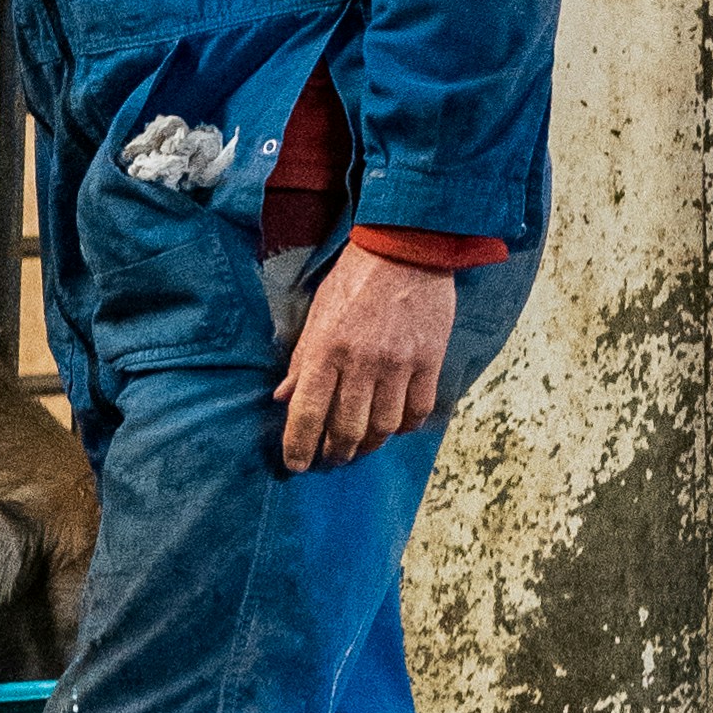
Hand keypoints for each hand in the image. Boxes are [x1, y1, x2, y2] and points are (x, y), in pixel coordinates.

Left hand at [278, 235, 455, 473]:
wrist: (405, 247)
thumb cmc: (354, 280)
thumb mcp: (317, 314)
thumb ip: (302, 359)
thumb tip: (282, 397)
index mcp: (326, 350)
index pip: (307, 412)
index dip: (299, 445)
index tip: (297, 465)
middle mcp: (361, 362)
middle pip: (347, 429)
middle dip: (336, 453)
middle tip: (331, 460)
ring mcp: (398, 364)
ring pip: (384, 426)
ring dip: (370, 445)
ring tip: (360, 447)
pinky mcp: (429, 360)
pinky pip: (418, 410)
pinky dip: (405, 427)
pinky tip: (395, 427)